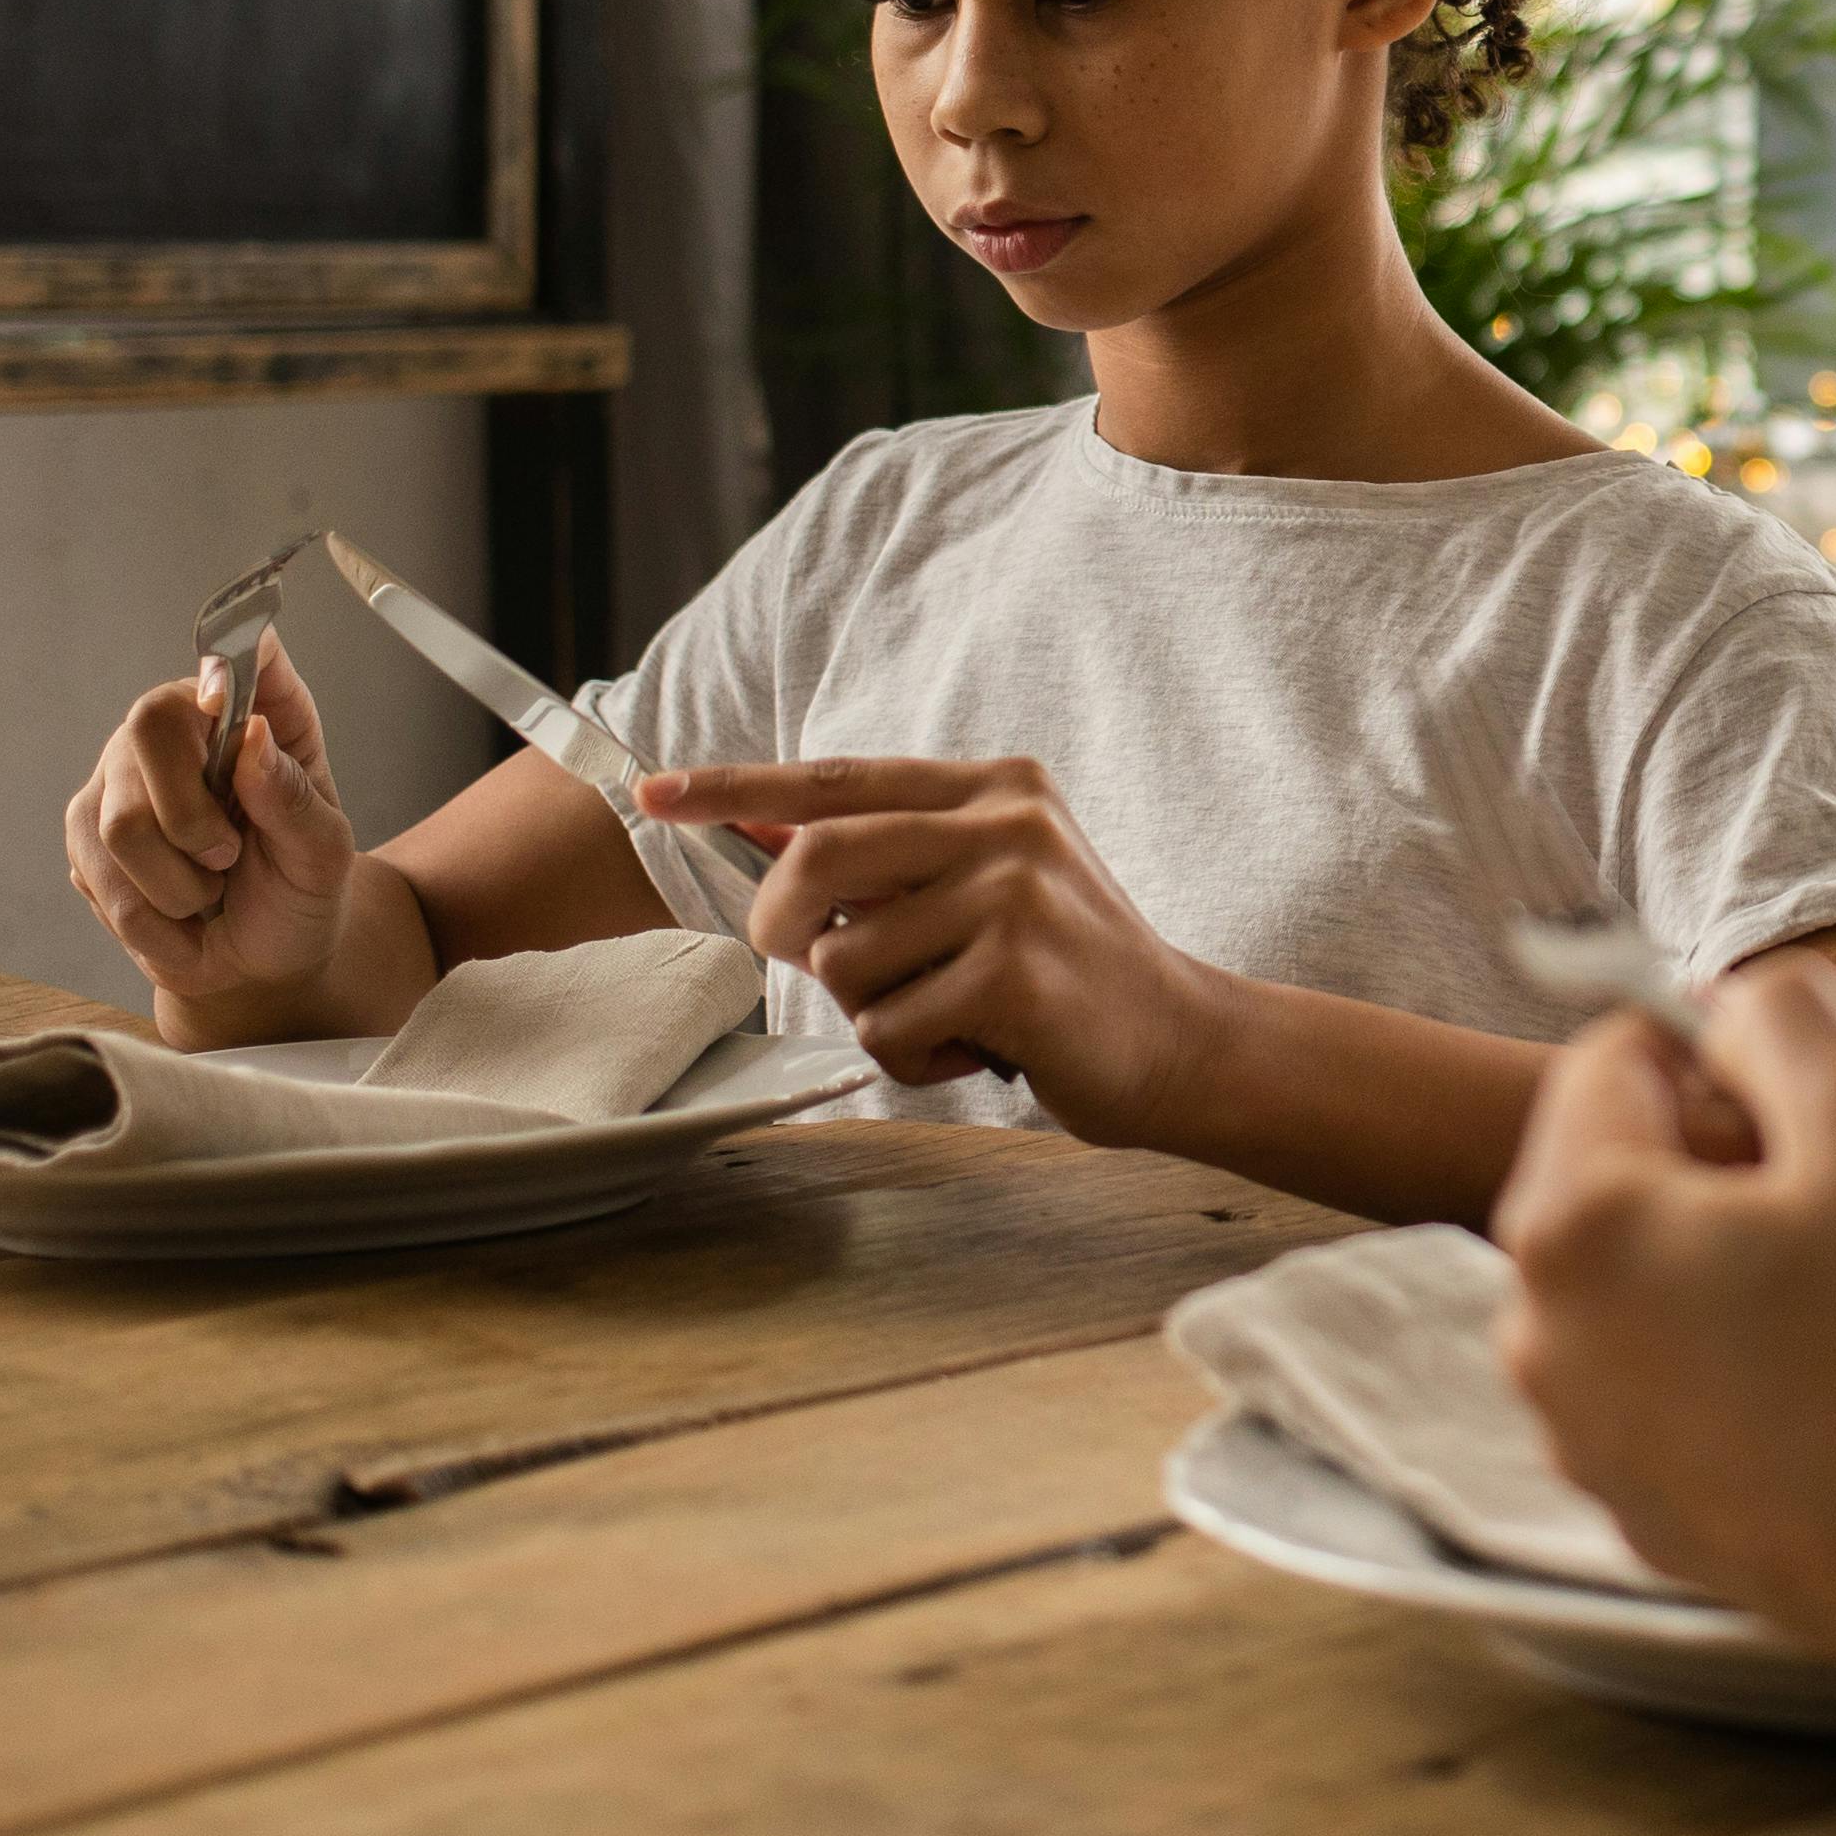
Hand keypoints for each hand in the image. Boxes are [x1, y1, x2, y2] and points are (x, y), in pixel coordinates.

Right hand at [64, 634, 360, 1002]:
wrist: (257, 959)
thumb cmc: (297, 890)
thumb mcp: (322, 853)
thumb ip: (292, 796)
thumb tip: (250, 733)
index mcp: (259, 712)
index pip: (240, 654)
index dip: (226, 659)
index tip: (222, 693)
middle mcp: (179, 725)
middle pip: (147, 732)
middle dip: (192, 822)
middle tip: (229, 858)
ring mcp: (121, 774)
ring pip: (119, 823)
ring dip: (176, 885)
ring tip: (207, 890)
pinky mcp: (84, 829)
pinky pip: (98, 876)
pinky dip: (149, 918)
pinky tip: (176, 912)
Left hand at [638, 755, 1213, 1122]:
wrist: (1181, 1041)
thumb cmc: (1065, 970)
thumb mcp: (987, 882)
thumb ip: (891, 856)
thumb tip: (763, 833)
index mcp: (993, 786)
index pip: (836, 779)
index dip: (735, 788)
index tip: (655, 793)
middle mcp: (1006, 823)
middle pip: (817, 857)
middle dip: (785, 924)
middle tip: (814, 960)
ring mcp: (1014, 894)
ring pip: (843, 960)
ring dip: (871, 1011)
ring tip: (946, 1012)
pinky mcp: (1015, 973)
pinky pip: (887, 1027)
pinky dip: (912, 1056)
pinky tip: (979, 1046)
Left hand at [1493, 962, 1835, 1706]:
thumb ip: (1785, 1015)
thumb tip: (1725, 1007)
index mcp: (1575, 1223)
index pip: (1610, 1055)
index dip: (1720, 1058)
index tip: (1807, 1122)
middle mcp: (1538, 1329)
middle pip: (1607, 1166)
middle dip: (1706, 1160)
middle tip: (1825, 1212)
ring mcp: (1573, 1428)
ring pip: (1630, 1270)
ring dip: (1710, 1255)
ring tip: (1825, 1298)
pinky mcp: (1620, 1496)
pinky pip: (1650, 1369)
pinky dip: (1713, 1351)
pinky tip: (1812, 1379)